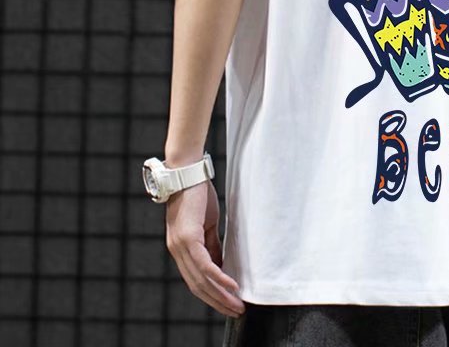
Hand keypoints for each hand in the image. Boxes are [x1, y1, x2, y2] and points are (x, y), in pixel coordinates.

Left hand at [165, 180, 245, 317]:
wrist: (186, 172)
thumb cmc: (197, 194)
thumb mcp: (207, 223)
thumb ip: (212, 244)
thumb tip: (221, 264)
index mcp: (180, 248)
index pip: (195, 280)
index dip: (212, 294)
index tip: (229, 303)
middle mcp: (177, 251)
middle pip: (197, 286)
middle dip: (217, 302)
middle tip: (236, 311)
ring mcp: (180, 245)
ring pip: (201, 279)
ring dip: (220, 295)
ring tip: (237, 304)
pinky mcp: (188, 237)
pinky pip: (204, 265)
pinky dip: (219, 277)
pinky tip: (232, 285)